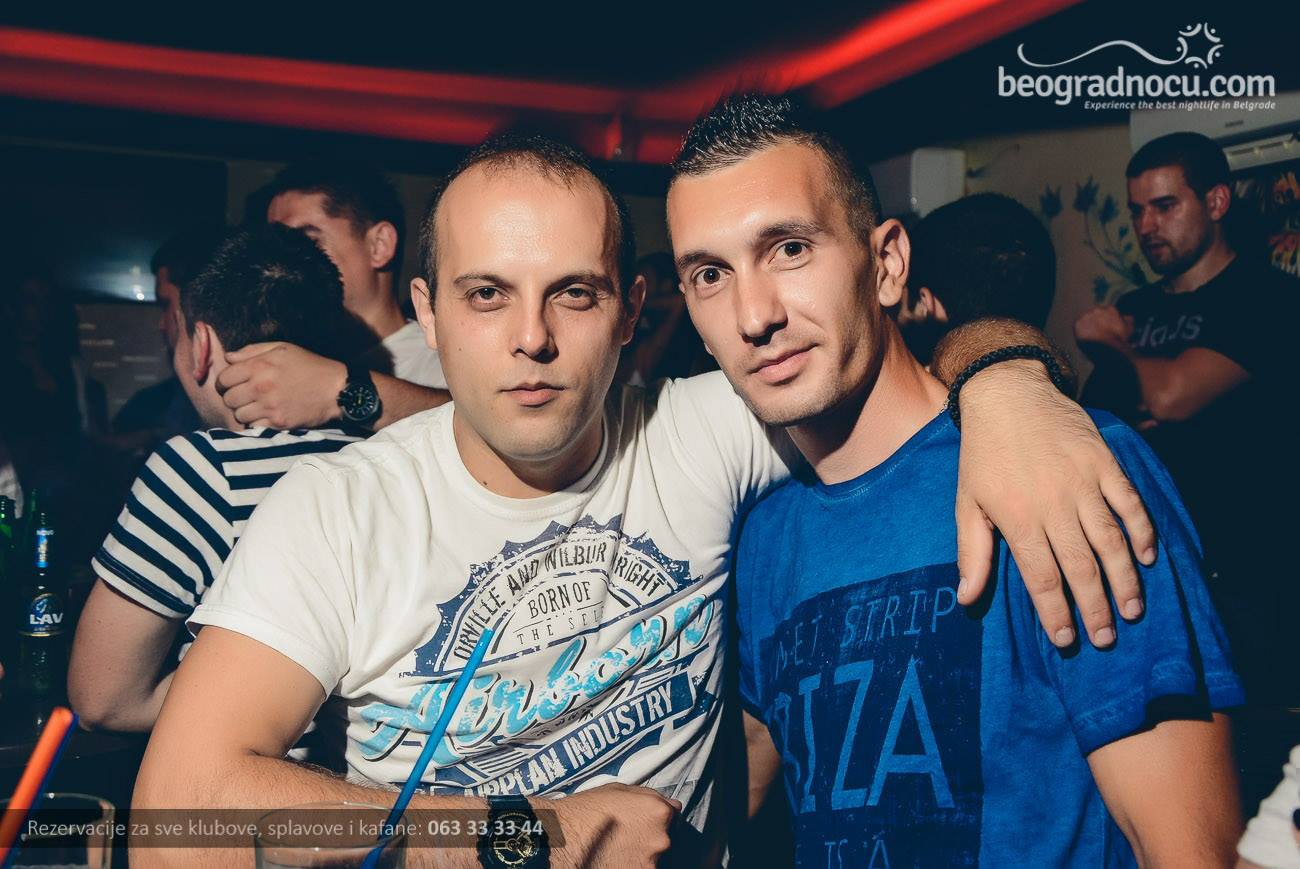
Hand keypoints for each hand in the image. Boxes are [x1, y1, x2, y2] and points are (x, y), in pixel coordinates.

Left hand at [216, 342, 346, 429]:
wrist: (337, 390)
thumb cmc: (310, 366)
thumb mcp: (283, 349)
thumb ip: (252, 351)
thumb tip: (228, 358)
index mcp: (260, 366)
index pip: (224, 378)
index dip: (225, 381)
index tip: (232, 383)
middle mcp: (261, 386)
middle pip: (228, 398)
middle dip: (234, 397)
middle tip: (245, 396)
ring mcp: (269, 406)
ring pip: (239, 415)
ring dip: (245, 412)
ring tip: (257, 407)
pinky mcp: (278, 422)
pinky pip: (254, 427)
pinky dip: (257, 423)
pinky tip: (266, 416)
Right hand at [540, 783, 679, 867]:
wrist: (560, 838)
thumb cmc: (585, 810)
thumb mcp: (618, 791)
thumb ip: (649, 797)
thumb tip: (672, 806)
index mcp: (658, 812)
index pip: (674, 817)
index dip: (657, 819)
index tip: (644, 823)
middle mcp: (661, 838)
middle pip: (665, 840)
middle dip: (648, 840)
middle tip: (625, 839)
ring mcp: (650, 863)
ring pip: (653, 859)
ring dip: (640, 856)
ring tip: (616, 852)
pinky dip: (630, 866)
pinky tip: (613, 861)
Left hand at [954, 360, 1156, 647]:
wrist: (1007, 394)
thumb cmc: (983, 454)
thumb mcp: (967, 502)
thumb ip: (971, 552)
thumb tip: (966, 599)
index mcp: (1017, 518)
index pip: (1041, 577)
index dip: (1055, 612)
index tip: (1067, 641)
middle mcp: (1053, 504)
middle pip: (1081, 566)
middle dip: (1095, 608)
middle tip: (1106, 639)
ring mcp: (1083, 482)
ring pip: (1110, 540)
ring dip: (1124, 579)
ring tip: (1132, 611)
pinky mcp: (1104, 463)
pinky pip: (1130, 503)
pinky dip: (1142, 531)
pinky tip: (1148, 558)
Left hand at [1073, 305, 1131, 350]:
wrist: (1105, 348)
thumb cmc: (1118, 339)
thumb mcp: (1129, 328)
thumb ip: (1129, 319)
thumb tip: (1126, 316)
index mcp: (1110, 309)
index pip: (1109, 311)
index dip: (1109, 320)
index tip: (1108, 326)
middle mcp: (1097, 310)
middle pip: (1097, 314)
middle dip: (1098, 321)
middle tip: (1100, 331)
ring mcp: (1086, 316)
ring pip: (1087, 319)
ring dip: (1089, 324)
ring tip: (1093, 335)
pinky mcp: (1077, 323)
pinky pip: (1078, 325)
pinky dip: (1081, 330)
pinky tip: (1086, 336)